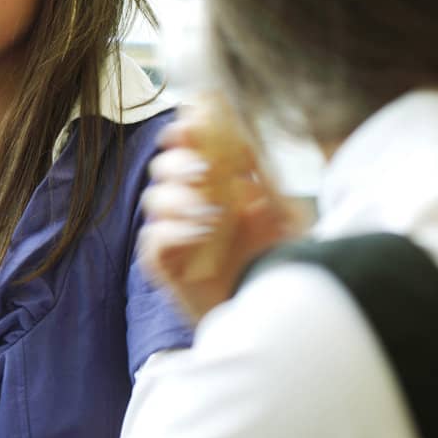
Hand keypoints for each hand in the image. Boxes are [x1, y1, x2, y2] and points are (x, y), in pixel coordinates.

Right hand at [138, 107, 304, 321]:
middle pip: (164, 166)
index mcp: (215, 183)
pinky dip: (174, 231)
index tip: (192, 122)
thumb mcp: (284, 215)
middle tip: (203, 172)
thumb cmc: (278, 263)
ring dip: (179, 199)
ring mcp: (173, 231)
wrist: (270, 315)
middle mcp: (189, 201)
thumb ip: (264, 178)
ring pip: (154, 198)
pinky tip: (201, 235)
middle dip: (179, 163)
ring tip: (211, 214)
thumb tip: (243, 140)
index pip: (189, 145)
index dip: (185, 129)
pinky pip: (153, 236)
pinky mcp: (162, 260)